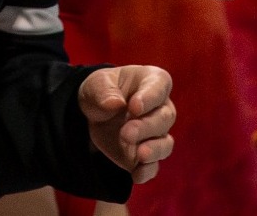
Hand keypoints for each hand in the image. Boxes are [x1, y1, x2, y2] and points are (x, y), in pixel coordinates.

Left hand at [78, 65, 175, 184]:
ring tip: (140, 155)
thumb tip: (115, 104)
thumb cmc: (101, 91)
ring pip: (165, 144)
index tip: (134, 107)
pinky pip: (154, 166)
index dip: (150, 98)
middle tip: (126, 133)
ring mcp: (156, 134)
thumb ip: (104, 91)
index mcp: (152, 82)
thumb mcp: (96, 84)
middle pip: (164, 118)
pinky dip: (147, 171)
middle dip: (147, 127)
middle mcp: (160, 108)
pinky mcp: (147, 156)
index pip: (159, 87)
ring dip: (153, 150)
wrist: (91, 114)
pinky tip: (136, 174)